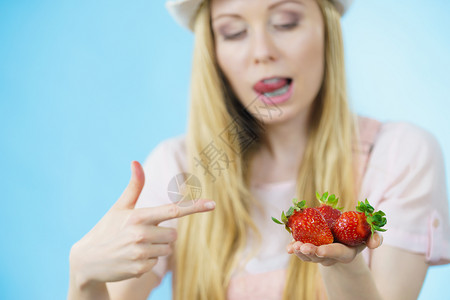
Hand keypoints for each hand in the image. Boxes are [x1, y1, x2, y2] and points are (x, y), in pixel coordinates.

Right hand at [69, 161, 214, 286]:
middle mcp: (140, 234)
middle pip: (174, 234)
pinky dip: (148, 261)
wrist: (86, 261)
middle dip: (163, 234)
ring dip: (157, 248)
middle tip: (143, 235)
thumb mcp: (119, 208)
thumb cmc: (106, 229)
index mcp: (138, 216)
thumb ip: (134, 186)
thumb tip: (135, 162)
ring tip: (136, 247)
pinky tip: (132, 258)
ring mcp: (140, 253)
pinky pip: (157, 263)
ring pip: (167, 249)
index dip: (194, 207)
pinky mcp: (139, 269)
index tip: (212, 204)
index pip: (173, 210)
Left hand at [286, 232, 382, 265]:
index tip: (320, 250)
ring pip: (308, 256)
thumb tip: (374, 244)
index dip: (328, 251)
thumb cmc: (356, 234)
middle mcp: (331, 256)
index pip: (336, 252)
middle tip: (302, 247)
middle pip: (319, 256)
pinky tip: (288, 248)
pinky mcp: (309, 249)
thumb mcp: (367, 235)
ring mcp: (318, 254)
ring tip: (293, 247)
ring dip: (300, 252)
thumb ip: (374, 238)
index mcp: (345, 252)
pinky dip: (293, 249)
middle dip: (310, 252)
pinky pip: (300, 251)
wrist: (343, 236)